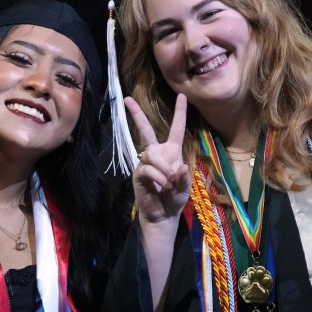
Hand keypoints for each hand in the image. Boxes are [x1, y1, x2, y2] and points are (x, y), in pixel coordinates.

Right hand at [125, 93, 190, 224]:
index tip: (181, 96)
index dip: (179, 112)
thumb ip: (184, 178)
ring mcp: (145, 163)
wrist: (163, 215)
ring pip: (151, 154)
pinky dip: (157, 177)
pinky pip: (147, 168)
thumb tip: (180, 167)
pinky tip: (163, 185)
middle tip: (127, 99)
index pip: (176, 129)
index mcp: (172, 152)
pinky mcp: (138, 174)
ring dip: (163, 168)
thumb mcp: (185, 188)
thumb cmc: (175, 199)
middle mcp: (157, 153)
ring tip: (169, 182)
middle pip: (146, 130)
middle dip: (137, 114)